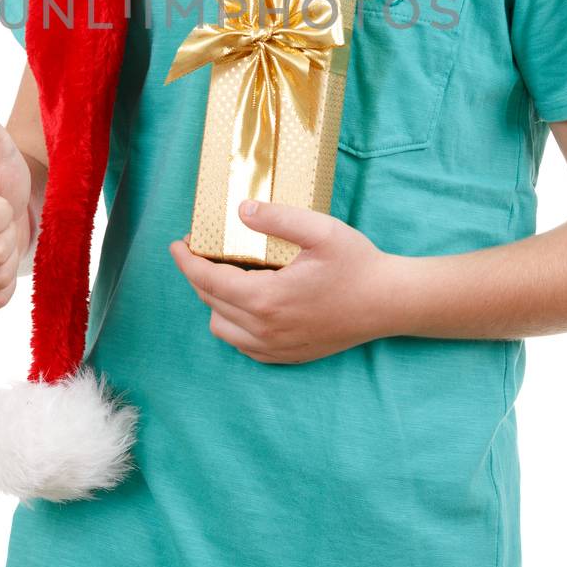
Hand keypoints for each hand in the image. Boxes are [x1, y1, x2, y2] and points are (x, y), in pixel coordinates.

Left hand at [168, 198, 394, 363]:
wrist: (390, 303)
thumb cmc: (357, 265)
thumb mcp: (320, 230)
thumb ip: (278, 219)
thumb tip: (240, 211)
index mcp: (266, 298)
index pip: (207, 280)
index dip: (186, 261)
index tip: (177, 244)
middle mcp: (264, 329)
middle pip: (210, 302)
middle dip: (198, 275)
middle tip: (202, 251)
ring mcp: (275, 348)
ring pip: (221, 327)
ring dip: (214, 301)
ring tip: (226, 275)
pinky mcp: (286, 356)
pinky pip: (243, 344)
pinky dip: (233, 323)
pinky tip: (247, 301)